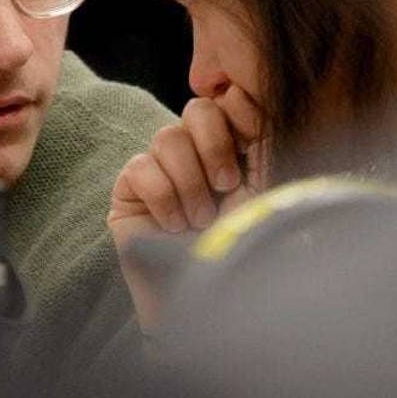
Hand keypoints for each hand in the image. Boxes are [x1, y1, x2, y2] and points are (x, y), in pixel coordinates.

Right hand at [108, 87, 268, 328]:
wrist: (211, 302)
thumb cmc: (243, 250)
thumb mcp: (266, 190)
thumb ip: (262, 141)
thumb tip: (243, 96)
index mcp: (235, 148)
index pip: (229, 102)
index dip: (240, 117)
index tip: (254, 147)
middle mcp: (197, 154)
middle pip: (198, 109)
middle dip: (214, 145)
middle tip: (227, 185)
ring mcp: (161, 169)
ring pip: (168, 137)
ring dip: (190, 182)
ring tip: (201, 219)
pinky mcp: (130, 190)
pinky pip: (141, 167)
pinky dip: (163, 196)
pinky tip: (174, 225)